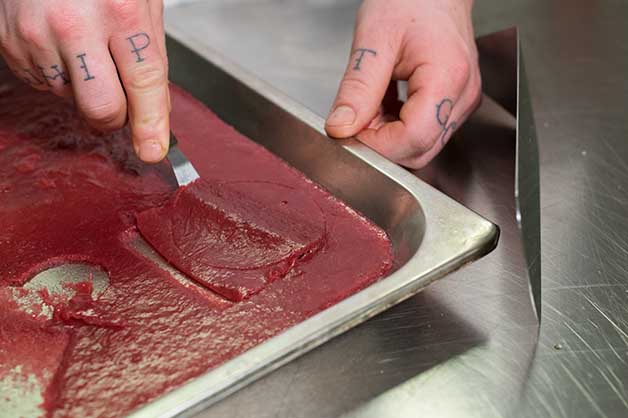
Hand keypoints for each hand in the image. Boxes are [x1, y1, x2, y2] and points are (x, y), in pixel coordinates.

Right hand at [0, 0, 169, 162]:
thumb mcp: (141, 3)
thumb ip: (150, 57)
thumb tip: (157, 111)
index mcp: (120, 11)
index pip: (144, 84)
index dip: (150, 125)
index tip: (153, 150)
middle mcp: (75, 24)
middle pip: (102, 108)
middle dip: (115, 116)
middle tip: (119, 101)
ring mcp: (36, 35)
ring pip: (70, 99)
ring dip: (83, 88)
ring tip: (83, 47)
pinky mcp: (10, 42)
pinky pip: (42, 83)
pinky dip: (57, 73)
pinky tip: (59, 42)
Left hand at [325, 0, 480, 168]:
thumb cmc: (410, 1)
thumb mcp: (373, 40)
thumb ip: (357, 88)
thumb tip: (341, 128)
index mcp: (447, 77)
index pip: (413, 138)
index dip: (377, 144)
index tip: (350, 131)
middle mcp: (462, 96)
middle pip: (419, 149)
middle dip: (381, 142)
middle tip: (358, 115)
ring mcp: (462, 102)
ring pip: (421, 146)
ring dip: (388, 136)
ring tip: (372, 102)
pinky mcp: (455, 104)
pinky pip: (425, 133)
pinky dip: (397, 128)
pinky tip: (384, 104)